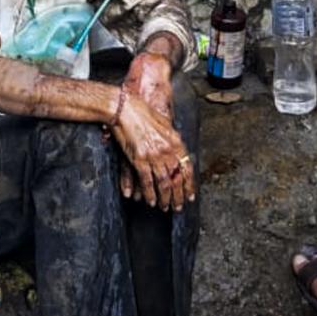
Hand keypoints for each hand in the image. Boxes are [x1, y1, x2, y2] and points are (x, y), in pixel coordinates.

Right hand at [116, 48, 175, 198]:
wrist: (125, 108)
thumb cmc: (142, 112)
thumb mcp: (164, 123)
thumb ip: (171, 138)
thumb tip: (176, 149)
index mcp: (176, 142)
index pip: (187, 168)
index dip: (189, 184)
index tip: (190, 195)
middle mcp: (167, 151)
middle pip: (176, 179)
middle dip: (178, 196)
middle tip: (178, 207)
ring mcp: (154, 156)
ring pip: (164, 184)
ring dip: (164, 198)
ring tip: (165, 207)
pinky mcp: (140, 159)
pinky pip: (147, 182)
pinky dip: (149, 193)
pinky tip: (150, 201)